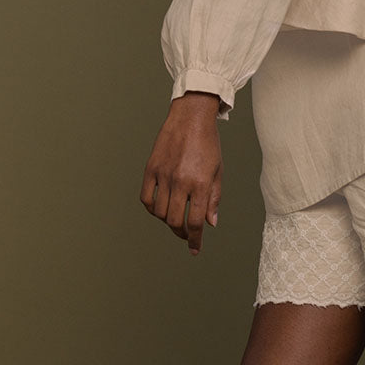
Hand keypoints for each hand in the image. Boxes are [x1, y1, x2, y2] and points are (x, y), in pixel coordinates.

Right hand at [140, 91, 222, 255]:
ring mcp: (164, 175)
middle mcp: (181, 181)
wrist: (191, 116)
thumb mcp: (217, 171)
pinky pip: (146, 197)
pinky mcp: (151, 167)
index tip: (195, 249)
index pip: (196, 222)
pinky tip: (160, 208)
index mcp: (200, 183)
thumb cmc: (208, 142)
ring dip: (168, 220)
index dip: (196, 240)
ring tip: (175, 217)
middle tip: (186, 234)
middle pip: (176, 221)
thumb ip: (213, 198)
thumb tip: (210, 223)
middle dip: (182, 233)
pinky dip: (152, 208)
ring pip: (160, 212)